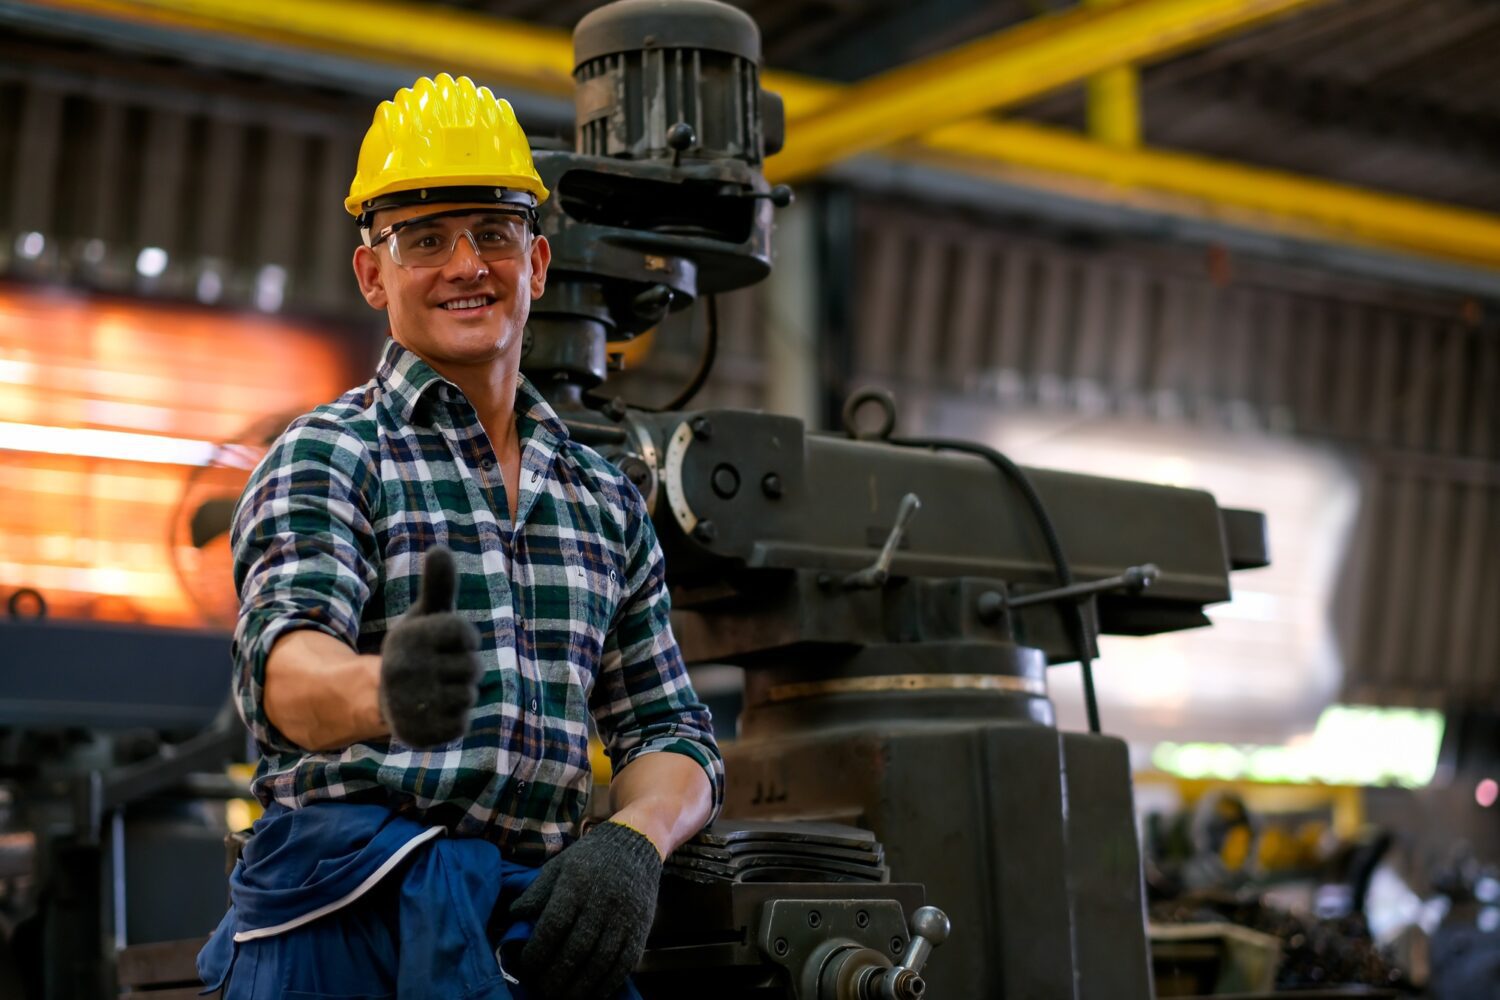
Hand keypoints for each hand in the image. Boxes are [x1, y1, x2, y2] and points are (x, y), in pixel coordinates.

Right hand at [379, 546, 480, 746]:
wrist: (383, 698)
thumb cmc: (417, 649)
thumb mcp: (426, 615)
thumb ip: (438, 585)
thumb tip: (439, 549)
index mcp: (409, 637)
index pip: (465, 634)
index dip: (464, 639)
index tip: (446, 642)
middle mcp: (405, 669)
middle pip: (473, 667)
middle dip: (463, 669)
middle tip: (438, 670)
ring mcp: (410, 703)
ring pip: (468, 696)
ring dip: (459, 694)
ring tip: (435, 690)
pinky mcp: (418, 733)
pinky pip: (460, 724)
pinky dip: (453, 720)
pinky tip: (434, 713)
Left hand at [510, 820, 663, 999]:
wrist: (635, 843)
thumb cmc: (590, 858)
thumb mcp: (559, 866)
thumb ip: (537, 893)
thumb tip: (513, 917)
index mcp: (576, 884)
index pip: (554, 925)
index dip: (538, 952)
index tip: (527, 967)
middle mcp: (601, 902)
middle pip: (576, 949)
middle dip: (556, 976)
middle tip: (542, 991)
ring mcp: (624, 917)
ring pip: (601, 961)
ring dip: (581, 986)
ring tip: (564, 998)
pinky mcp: (641, 928)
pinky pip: (625, 963)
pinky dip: (608, 983)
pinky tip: (594, 993)